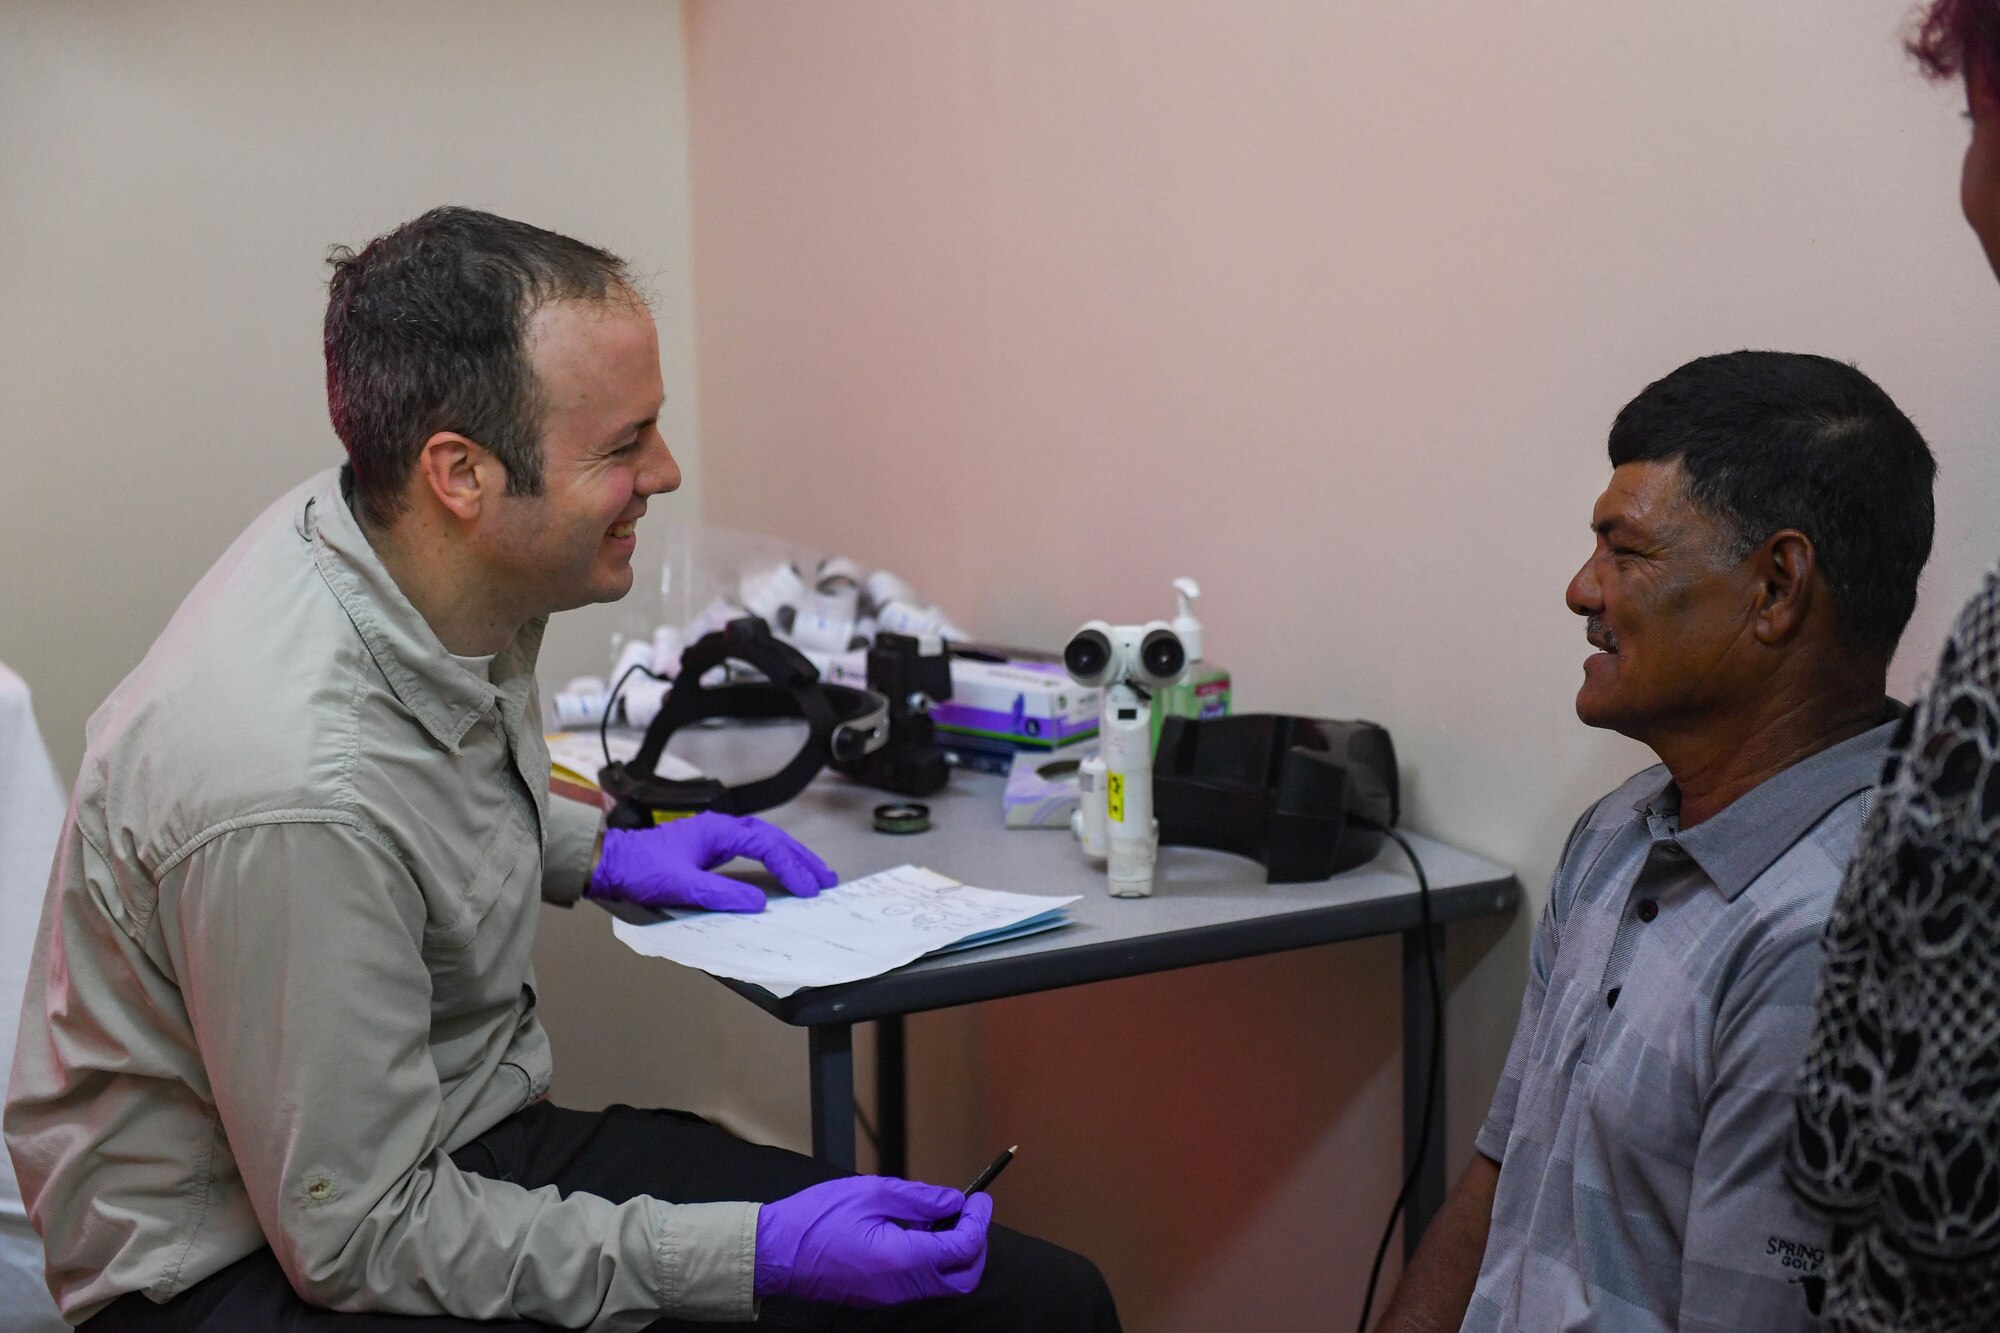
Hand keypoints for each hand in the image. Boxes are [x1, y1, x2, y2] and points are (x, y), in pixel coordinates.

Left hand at [583, 813, 836, 911]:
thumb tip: (759, 902)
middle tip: (826, 879)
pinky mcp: (710, 850)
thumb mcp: (680, 885)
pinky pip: (751, 852)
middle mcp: (720, 829)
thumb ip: (720, 893)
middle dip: (801, 859)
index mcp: (717, 830)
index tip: (808, 888)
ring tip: (814, 876)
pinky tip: (781, 874)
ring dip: (790, 858)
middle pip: (772, 839)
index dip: (790, 866)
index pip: (766, 845)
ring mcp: (716, 838)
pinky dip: (772, 862)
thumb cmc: (640, 869)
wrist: (611, 864)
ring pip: (764, 843)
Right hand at [755, 1176, 991, 1306]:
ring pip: (941, 1282)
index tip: (980, 1199)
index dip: (978, 1221)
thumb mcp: (871, 1193)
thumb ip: (919, 1199)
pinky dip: (930, 1258)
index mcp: (900, 1260)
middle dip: (976, 1245)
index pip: (963, 1248)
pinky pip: (918, 1282)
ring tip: (940, 1216)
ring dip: (952, 1251)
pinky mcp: (878, 1295)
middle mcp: (899, 1286)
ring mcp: (888, 1295)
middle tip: (971, 1213)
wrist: (775, 1251)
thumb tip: (951, 1200)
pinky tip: (917, 1230)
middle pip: (962, 1278)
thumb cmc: (815, 1219)